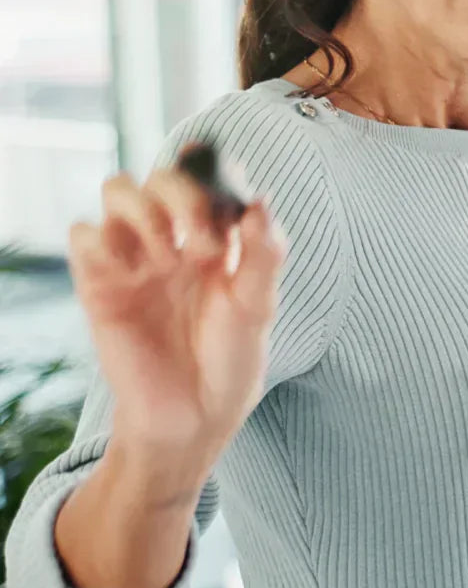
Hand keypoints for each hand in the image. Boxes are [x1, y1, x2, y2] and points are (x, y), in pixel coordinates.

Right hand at [68, 159, 285, 492]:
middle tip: (208, 245)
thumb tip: (262, 201)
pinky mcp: (99, 285)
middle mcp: (173, 240)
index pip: (205, 178)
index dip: (212, 169)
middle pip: (160, 176)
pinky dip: (103, 240)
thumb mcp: (258, 308)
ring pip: (117, 189)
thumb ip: (265, 254)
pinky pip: (83, 235)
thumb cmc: (230, 362)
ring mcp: (134, 260)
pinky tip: (134, 273)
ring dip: (145, 212)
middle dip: (185, 196)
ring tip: (171, 260)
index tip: (226, 186)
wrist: (195, 418)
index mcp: (215, 238)